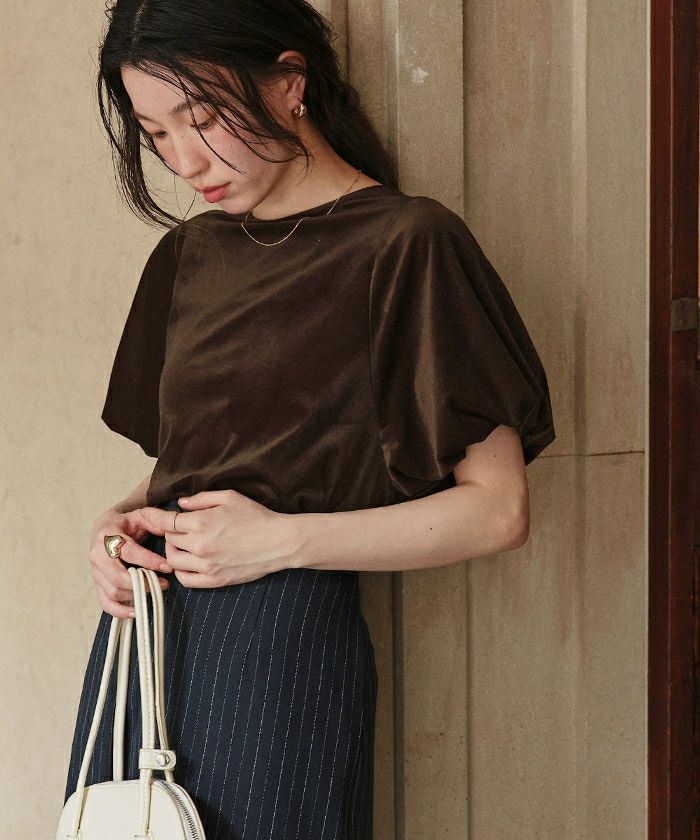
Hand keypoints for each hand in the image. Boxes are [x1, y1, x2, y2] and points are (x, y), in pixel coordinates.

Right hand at [89, 507, 172, 618]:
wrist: (103, 529)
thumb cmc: (126, 524)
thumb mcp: (141, 516)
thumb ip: (156, 522)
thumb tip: (173, 531)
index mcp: (108, 536)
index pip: (129, 552)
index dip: (150, 561)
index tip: (169, 567)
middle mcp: (97, 555)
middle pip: (117, 577)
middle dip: (143, 583)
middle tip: (164, 584)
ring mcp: (95, 572)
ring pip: (113, 592)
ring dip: (136, 595)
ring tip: (156, 591)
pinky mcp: (97, 584)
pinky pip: (106, 603)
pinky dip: (120, 611)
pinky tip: (137, 611)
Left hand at [137, 489, 294, 587]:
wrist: (278, 542)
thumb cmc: (256, 516)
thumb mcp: (229, 497)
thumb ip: (200, 499)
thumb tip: (179, 503)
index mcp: (201, 523)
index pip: (165, 521)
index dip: (153, 516)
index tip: (147, 515)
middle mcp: (199, 546)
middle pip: (168, 540)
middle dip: (169, 532)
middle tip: (177, 528)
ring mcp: (206, 566)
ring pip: (172, 561)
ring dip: (173, 551)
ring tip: (183, 544)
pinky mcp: (214, 580)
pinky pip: (185, 580)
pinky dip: (181, 571)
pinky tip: (189, 562)